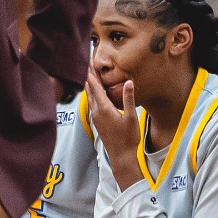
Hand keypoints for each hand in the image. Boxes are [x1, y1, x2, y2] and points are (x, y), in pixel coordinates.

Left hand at [84, 68, 141, 190]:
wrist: (121, 155)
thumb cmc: (128, 138)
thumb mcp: (131, 117)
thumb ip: (128, 99)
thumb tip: (128, 82)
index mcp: (104, 108)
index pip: (94, 86)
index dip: (91, 73)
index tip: (88, 61)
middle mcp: (96, 111)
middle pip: (89, 90)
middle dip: (88, 76)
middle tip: (86, 63)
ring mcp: (95, 117)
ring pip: (89, 97)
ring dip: (88, 85)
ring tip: (88, 74)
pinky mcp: (97, 121)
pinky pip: (92, 103)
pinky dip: (91, 94)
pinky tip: (94, 92)